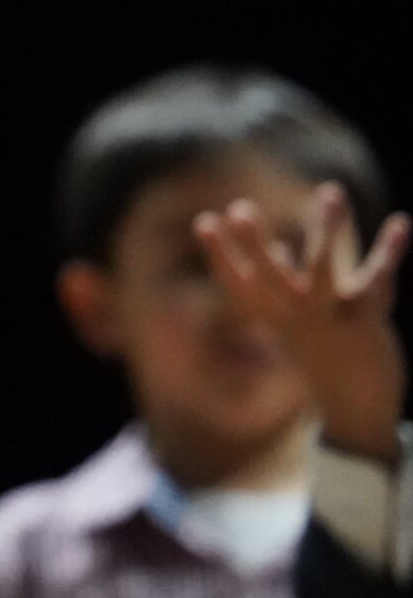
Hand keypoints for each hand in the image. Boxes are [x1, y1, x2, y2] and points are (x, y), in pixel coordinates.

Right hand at [197, 184, 409, 463]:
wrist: (357, 406)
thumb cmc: (322, 353)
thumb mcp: (294, 321)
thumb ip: (284, 284)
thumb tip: (277, 248)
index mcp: (272, 316)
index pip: (236, 282)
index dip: (219, 251)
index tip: (204, 219)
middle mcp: (293, 315)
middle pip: (268, 275)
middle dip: (252, 242)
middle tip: (240, 209)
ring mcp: (328, 317)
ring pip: (323, 269)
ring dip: (327, 229)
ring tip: (330, 192)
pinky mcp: (365, 320)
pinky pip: (377, 278)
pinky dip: (390, 250)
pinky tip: (401, 222)